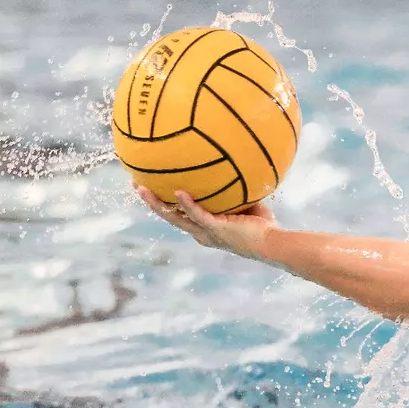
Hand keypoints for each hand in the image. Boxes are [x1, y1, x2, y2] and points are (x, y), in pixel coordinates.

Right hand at [134, 185, 278, 261]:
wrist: (272, 243)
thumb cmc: (264, 226)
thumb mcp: (246, 203)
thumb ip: (235, 189)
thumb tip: (235, 164)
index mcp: (204, 228)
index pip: (179, 216)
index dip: (164, 204)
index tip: (151, 189)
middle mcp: (201, 233)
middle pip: (169, 217)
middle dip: (151, 201)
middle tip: (136, 186)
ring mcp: (206, 232)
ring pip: (175, 218)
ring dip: (157, 203)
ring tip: (142, 188)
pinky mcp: (216, 229)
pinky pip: (198, 214)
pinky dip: (187, 204)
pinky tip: (177, 191)